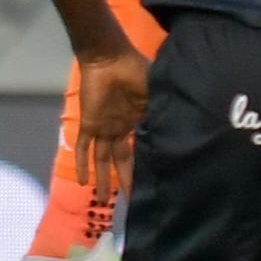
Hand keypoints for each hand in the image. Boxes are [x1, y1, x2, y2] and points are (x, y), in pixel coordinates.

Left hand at [74, 43, 152, 197]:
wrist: (110, 58)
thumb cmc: (135, 71)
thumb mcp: (155, 93)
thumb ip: (162, 113)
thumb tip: (178, 133)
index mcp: (137, 122)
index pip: (140, 150)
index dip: (143, 166)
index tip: (150, 184)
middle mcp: (119, 129)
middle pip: (122, 161)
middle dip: (124, 181)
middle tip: (129, 202)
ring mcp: (103, 128)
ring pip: (102, 161)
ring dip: (103, 180)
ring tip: (104, 201)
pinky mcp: (89, 124)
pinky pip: (84, 148)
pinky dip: (82, 164)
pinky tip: (84, 182)